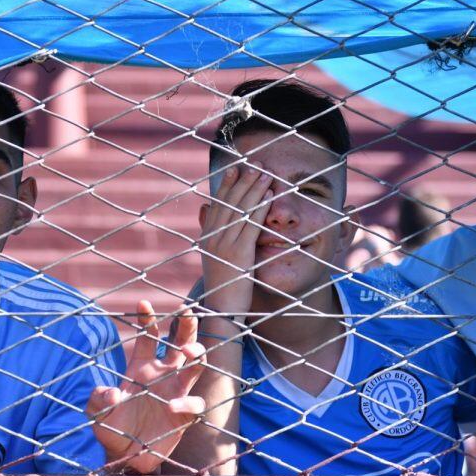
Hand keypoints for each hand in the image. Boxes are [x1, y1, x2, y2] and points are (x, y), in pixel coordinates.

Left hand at [87, 300, 205, 473]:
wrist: (124, 455)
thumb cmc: (111, 427)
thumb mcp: (97, 412)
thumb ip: (99, 400)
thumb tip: (112, 393)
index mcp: (141, 366)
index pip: (148, 337)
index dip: (147, 319)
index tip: (143, 303)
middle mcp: (162, 374)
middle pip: (180, 343)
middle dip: (186, 326)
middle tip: (187, 311)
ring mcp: (176, 392)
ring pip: (196, 366)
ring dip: (197, 355)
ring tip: (190, 353)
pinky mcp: (185, 414)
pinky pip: (194, 403)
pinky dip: (186, 402)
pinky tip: (171, 406)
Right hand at [200, 161, 272, 313]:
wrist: (222, 311)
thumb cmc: (222, 286)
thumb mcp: (213, 258)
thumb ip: (212, 234)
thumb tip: (206, 210)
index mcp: (207, 239)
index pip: (217, 205)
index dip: (227, 186)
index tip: (235, 168)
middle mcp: (214, 239)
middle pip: (229, 203)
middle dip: (243, 181)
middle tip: (255, 164)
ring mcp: (226, 246)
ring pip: (241, 210)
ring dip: (254, 189)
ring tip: (265, 173)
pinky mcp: (240, 254)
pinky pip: (251, 225)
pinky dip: (260, 208)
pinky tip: (269, 196)